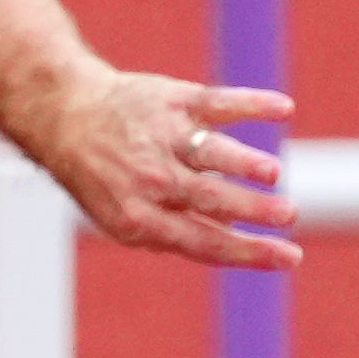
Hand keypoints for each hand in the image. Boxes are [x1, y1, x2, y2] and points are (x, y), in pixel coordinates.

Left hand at [29, 66, 299, 270]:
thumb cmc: (109, 180)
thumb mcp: (125, 218)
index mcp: (138, 218)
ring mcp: (161, 137)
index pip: (202, 241)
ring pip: (208, 151)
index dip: (247, 251)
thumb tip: (234, 236)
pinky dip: (251, 103)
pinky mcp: (173, 100)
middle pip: (207, 197)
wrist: (68, 119)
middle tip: (289, 214)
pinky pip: (217, 102)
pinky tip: (283, 109)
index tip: (290, 257)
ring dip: (243, 162)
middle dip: (250, 208)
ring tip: (271, 173)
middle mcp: (149, 179)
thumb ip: (176, 231)